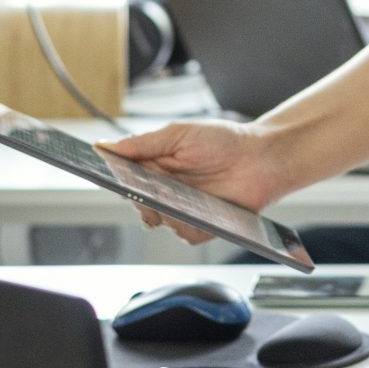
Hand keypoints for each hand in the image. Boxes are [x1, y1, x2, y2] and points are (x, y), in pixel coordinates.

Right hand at [97, 121, 288, 245]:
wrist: (263, 158)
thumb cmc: (224, 141)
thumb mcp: (179, 134)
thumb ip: (143, 143)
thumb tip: (105, 147)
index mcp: (155, 165)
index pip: (124, 178)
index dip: (116, 179)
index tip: (112, 177)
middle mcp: (165, 190)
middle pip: (137, 202)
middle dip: (141, 196)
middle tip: (151, 187)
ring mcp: (182, 210)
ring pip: (158, 221)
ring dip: (167, 210)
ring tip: (183, 196)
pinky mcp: (200, 226)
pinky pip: (184, 233)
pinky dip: (189, 224)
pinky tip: (201, 210)